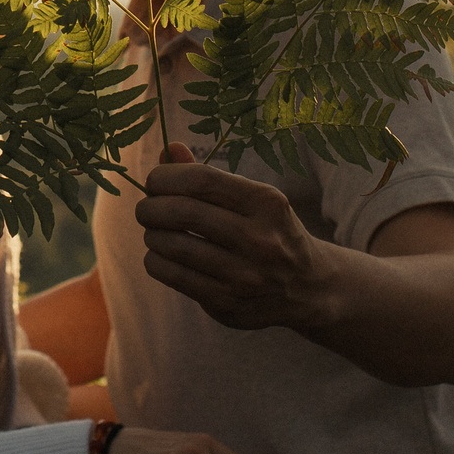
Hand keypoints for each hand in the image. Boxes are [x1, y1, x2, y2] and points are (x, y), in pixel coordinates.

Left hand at [136, 142, 330, 332]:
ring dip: (152, 235)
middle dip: (150, 207)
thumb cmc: (270, 231)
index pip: (200, 180)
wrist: (308, 288)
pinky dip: (156, 260)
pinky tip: (162, 255)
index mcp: (266, 202)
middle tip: (145, 209)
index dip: (165, 177)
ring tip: (155, 232)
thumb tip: (167, 150)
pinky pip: (173, 275)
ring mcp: (244, 275)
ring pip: (172, 246)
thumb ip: (209, 177)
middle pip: (182, 212)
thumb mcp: (254, 199)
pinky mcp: (228, 303)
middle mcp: (259, 238)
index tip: (154, 181)